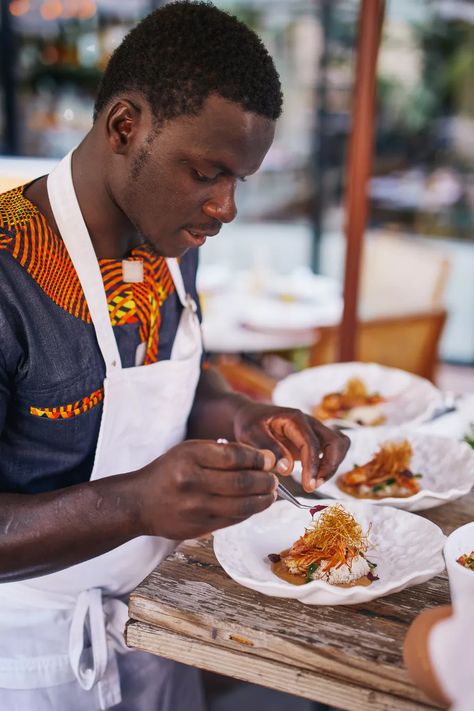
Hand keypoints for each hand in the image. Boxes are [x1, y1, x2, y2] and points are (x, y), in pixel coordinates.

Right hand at [137, 440, 276, 538]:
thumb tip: (262, 458)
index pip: (235, 455)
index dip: (258, 457)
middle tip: (273, 478)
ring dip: (263, 499)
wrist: (139, 502)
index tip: (269, 459)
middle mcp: (192, 481)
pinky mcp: (199, 527)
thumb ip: (223, 452)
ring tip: (270, 493)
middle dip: (266, 480)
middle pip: (242, 482)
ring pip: (242, 505)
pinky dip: (250, 512)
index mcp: (190, 456)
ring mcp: (195, 507)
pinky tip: (254, 504)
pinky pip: (234, 520)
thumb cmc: (169, 471)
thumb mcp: (189, 450)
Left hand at [233, 402, 349, 492]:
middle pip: (336, 441)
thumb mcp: (251, 433)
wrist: (250, 417)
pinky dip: (329, 466)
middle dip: (329, 467)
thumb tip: (287, 469)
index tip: (308, 486)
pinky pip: (334, 451)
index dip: (313, 466)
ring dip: (332, 467)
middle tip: (312, 486)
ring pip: (340, 445)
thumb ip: (269, 449)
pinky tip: (314, 478)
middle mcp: (310, 423)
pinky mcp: (316, 441)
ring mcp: (316, 431)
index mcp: (295, 419)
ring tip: (313, 484)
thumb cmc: (250, 424)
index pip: (312, 443)